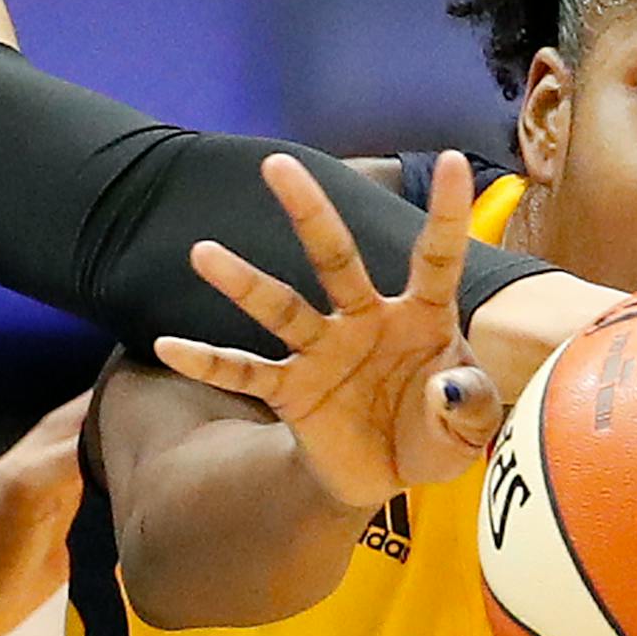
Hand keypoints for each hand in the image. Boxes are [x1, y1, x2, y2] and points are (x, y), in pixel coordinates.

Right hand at [152, 151, 503, 510]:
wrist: (388, 475)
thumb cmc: (434, 434)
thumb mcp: (468, 428)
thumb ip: (469, 406)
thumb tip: (446, 388)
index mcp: (420, 316)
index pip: (434, 258)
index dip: (446, 213)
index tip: (452, 160)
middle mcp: (364, 320)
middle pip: (334, 257)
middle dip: (308, 211)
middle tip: (277, 164)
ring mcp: (323, 351)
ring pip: (280, 308)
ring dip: (242, 283)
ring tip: (203, 252)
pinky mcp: (291, 390)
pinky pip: (243, 372)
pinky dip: (207, 363)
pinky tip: (168, 346)